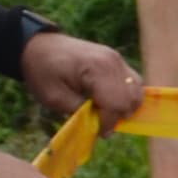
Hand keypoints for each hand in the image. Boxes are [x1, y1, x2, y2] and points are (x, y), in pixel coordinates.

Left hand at [19, 31, 143, 123]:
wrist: (40, 46)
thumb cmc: (43, 71)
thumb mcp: (54, 97)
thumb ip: (79, 112)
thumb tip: (100, 125)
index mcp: (96, 69)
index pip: (116, 104)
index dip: (108, 123)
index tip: (97, 131)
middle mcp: (113, 62)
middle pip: (131, 99)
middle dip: (118, 116)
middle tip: (100, 123)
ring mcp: (118, 59)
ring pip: (137, 91)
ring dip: (125, 107)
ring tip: (105, 112)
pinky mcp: (118, 61)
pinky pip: (133, 83)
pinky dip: (126, 97)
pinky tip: (110, 102)